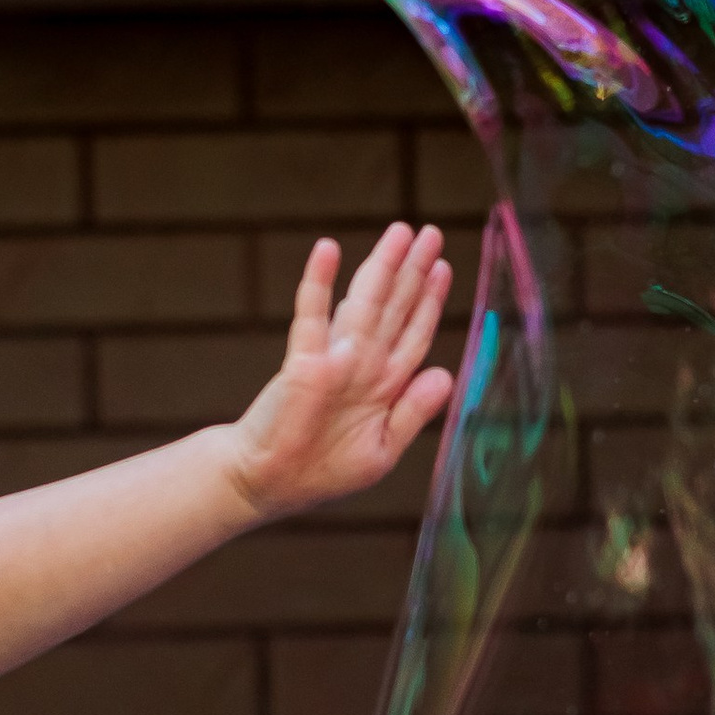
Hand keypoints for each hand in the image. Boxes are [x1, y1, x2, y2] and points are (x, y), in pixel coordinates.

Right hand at [227, 225, 453, 518]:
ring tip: (400, 231)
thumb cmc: (323, 470)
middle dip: (414, 270)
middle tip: (430, 232)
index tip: (443, 268)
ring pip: (364, 303)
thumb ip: (414, 412)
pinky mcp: (304, 363)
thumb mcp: (383, 449)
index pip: (413, 332)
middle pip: (394, 308)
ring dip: (382, 265)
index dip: (430, 300)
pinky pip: (313, 317)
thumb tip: (445, 374)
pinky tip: (327, 250)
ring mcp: (334, 359)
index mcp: (385, 384)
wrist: (269, 483)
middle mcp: (363, 364)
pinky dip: (319, 282)